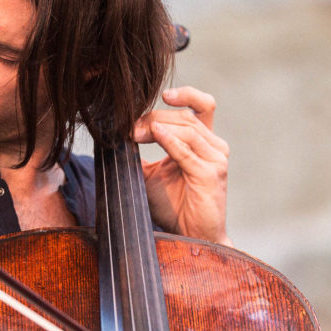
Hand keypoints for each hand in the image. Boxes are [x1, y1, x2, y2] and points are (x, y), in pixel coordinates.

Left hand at [134, 86, 231, 245]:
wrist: (191, 236)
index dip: (181, 94)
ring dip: (157, 127)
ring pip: (187, 129)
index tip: (156, 97)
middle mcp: (214, 147)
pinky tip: (153, 135)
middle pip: (186, 116)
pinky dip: (169, 141)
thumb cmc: (174, 206)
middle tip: (130, 127)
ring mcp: (216, 159)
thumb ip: (140, 153)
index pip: (201, 104)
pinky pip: (187, 152)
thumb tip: (114, 136)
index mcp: (205, 142)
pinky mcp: (211, 175)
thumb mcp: (151, 174)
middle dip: (155, 117)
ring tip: (134, 134)